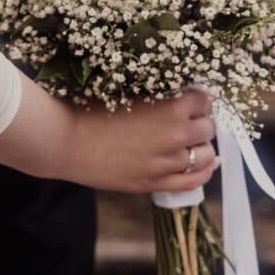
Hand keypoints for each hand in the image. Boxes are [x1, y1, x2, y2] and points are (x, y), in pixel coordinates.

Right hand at [66, 88, 218, 194]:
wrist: (65, 139)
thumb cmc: (89, 109)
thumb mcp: (127, 91)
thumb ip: (156, 94)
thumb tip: (177, 94)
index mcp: (170, 107)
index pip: (203, 101)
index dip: (196, 99)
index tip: (188, 99)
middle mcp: (176, 135)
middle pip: (208, 128)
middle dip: (200, 121)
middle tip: (187, 119)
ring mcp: (168, 163)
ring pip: (207, 155)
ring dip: (202, 146)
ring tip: (191, 142)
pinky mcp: (157, 183)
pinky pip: (195, 181)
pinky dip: (205, 172)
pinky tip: (203, 165)